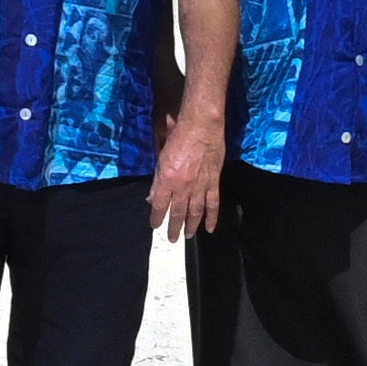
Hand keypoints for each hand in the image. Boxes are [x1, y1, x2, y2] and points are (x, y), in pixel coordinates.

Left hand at [144, 124, 225, 242]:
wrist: (201, 126)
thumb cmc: (178, 136)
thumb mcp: (160, 157)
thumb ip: (157, 180)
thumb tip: (152, 198)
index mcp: (167, 180)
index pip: (159, 204)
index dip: (156, 217)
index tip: (155, 225)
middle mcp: (183, 187)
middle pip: (177, 212)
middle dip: (174, 227)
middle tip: (173, 239)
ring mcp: (200, 186)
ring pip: (195, 211)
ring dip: (191, 225)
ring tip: (188, 236)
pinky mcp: (214, 182)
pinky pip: (213, 204)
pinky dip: (212, 217)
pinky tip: (210, 228)